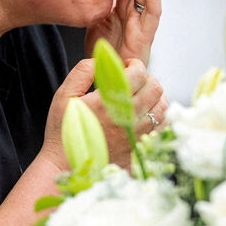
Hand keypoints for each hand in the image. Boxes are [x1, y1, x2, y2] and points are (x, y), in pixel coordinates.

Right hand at [41, 58, 168, 169]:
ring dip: (154, 96)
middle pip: (155, 87)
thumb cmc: (63, 130)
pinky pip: (162, 127)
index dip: (134, 64)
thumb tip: (100, 59)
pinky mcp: (139, 146)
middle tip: (133, 80)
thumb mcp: (64, 95)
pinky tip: (147, 112)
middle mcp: (127, 116)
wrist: (65, 165)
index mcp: (109, 100)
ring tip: (141, 95)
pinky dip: (159, 116)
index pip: (138, 73)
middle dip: (146, 77)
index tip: (125, 66)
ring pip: (162, 106)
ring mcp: (136, 133)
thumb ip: (82, 72)